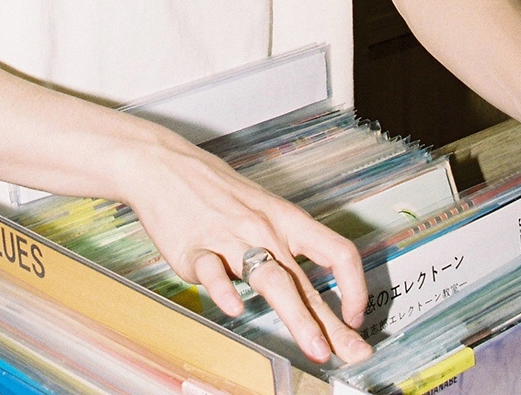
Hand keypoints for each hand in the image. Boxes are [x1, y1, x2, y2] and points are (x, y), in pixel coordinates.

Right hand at [118, 125, 370, 366]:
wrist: (163, 164)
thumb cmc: (215, 190)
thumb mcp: (261, 210)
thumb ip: (284, 248)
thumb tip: (312, 292)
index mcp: (285, 219)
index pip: (337, 251)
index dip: (355, 287)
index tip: (357, 317)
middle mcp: (264, 230)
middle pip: (306, 280)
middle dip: (333, 324)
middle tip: (353, 355)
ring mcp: (230, 240)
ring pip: (270, 279)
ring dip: (298, 317)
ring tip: (315, 349)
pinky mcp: (196, 250)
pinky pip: (214, 272)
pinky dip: (224, 291)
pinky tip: (235, 309)